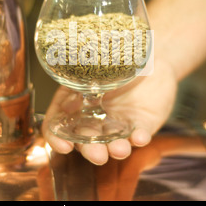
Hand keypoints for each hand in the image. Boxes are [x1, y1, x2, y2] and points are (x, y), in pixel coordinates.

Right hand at [41, 57, 177, 164]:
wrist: (148, 51)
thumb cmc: (116, 55)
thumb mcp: (92, 64)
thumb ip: (79, 76)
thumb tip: (65, 86)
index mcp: (75, 102)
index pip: (58, 125)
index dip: (57, 138)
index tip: (64, 146)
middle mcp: (94, 118)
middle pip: (85, 140)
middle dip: (90, 150)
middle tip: (97, 154)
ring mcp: (117, 124)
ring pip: (112, 143)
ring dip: (115, 149)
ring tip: (119, 149)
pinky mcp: (140, 125)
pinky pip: (139, 136)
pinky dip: (139, 138)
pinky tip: (140, 136)